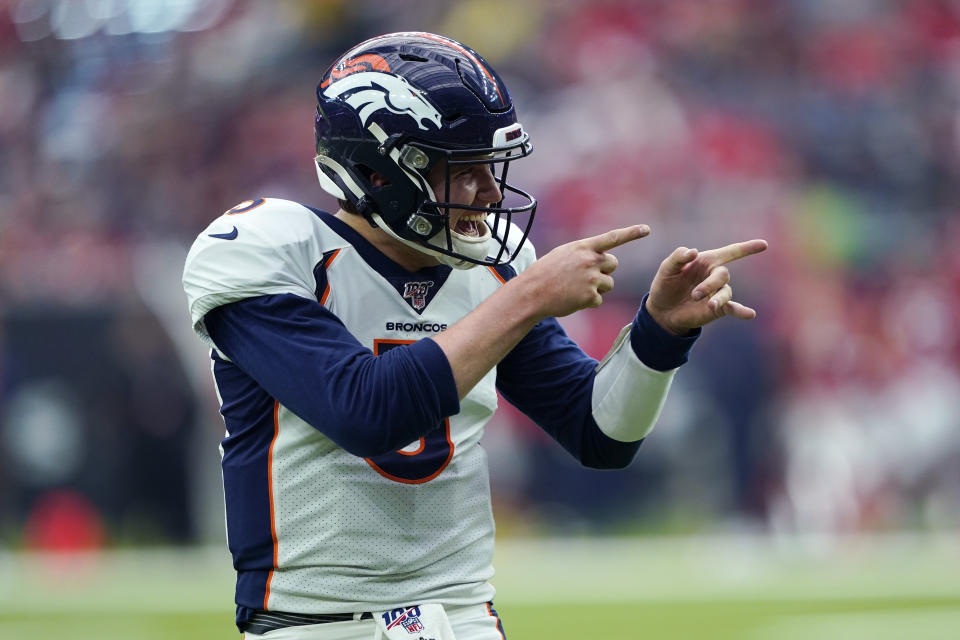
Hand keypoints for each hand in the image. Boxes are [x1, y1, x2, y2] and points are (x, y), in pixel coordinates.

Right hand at [521, 225, 649, 318]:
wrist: (532, 292)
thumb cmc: (546, 272)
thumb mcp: (564, 254)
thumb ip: (585, 253)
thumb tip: (604, 261)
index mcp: (583, 247)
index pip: (612, 238)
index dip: (631, 233)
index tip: (647, 229)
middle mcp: (590, 261)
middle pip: (613, 264)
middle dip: (605, 271)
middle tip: (586, 275)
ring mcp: (591, 279)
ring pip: (609, 284)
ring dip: (597, 288)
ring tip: (575, 288)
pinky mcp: (590, 296)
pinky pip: (599, 300)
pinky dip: (588, 301)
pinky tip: (572, 298)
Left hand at [646, 239, 767, 334]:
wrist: (661, 310)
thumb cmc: (665, 284)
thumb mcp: (667, 268)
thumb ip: (678, 257)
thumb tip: (693, 252)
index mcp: (706, 261)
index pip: (729, 252)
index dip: (746, 248)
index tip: (763, 244)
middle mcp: (714, 276)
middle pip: (723, 274)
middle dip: (710, 283)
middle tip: (695, 295)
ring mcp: (717, 292)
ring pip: (725, 292)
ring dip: (717, 298)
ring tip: (707, 304)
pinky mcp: (717, 309)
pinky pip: (732, 308)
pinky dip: (741, 311)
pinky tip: (750, 314)